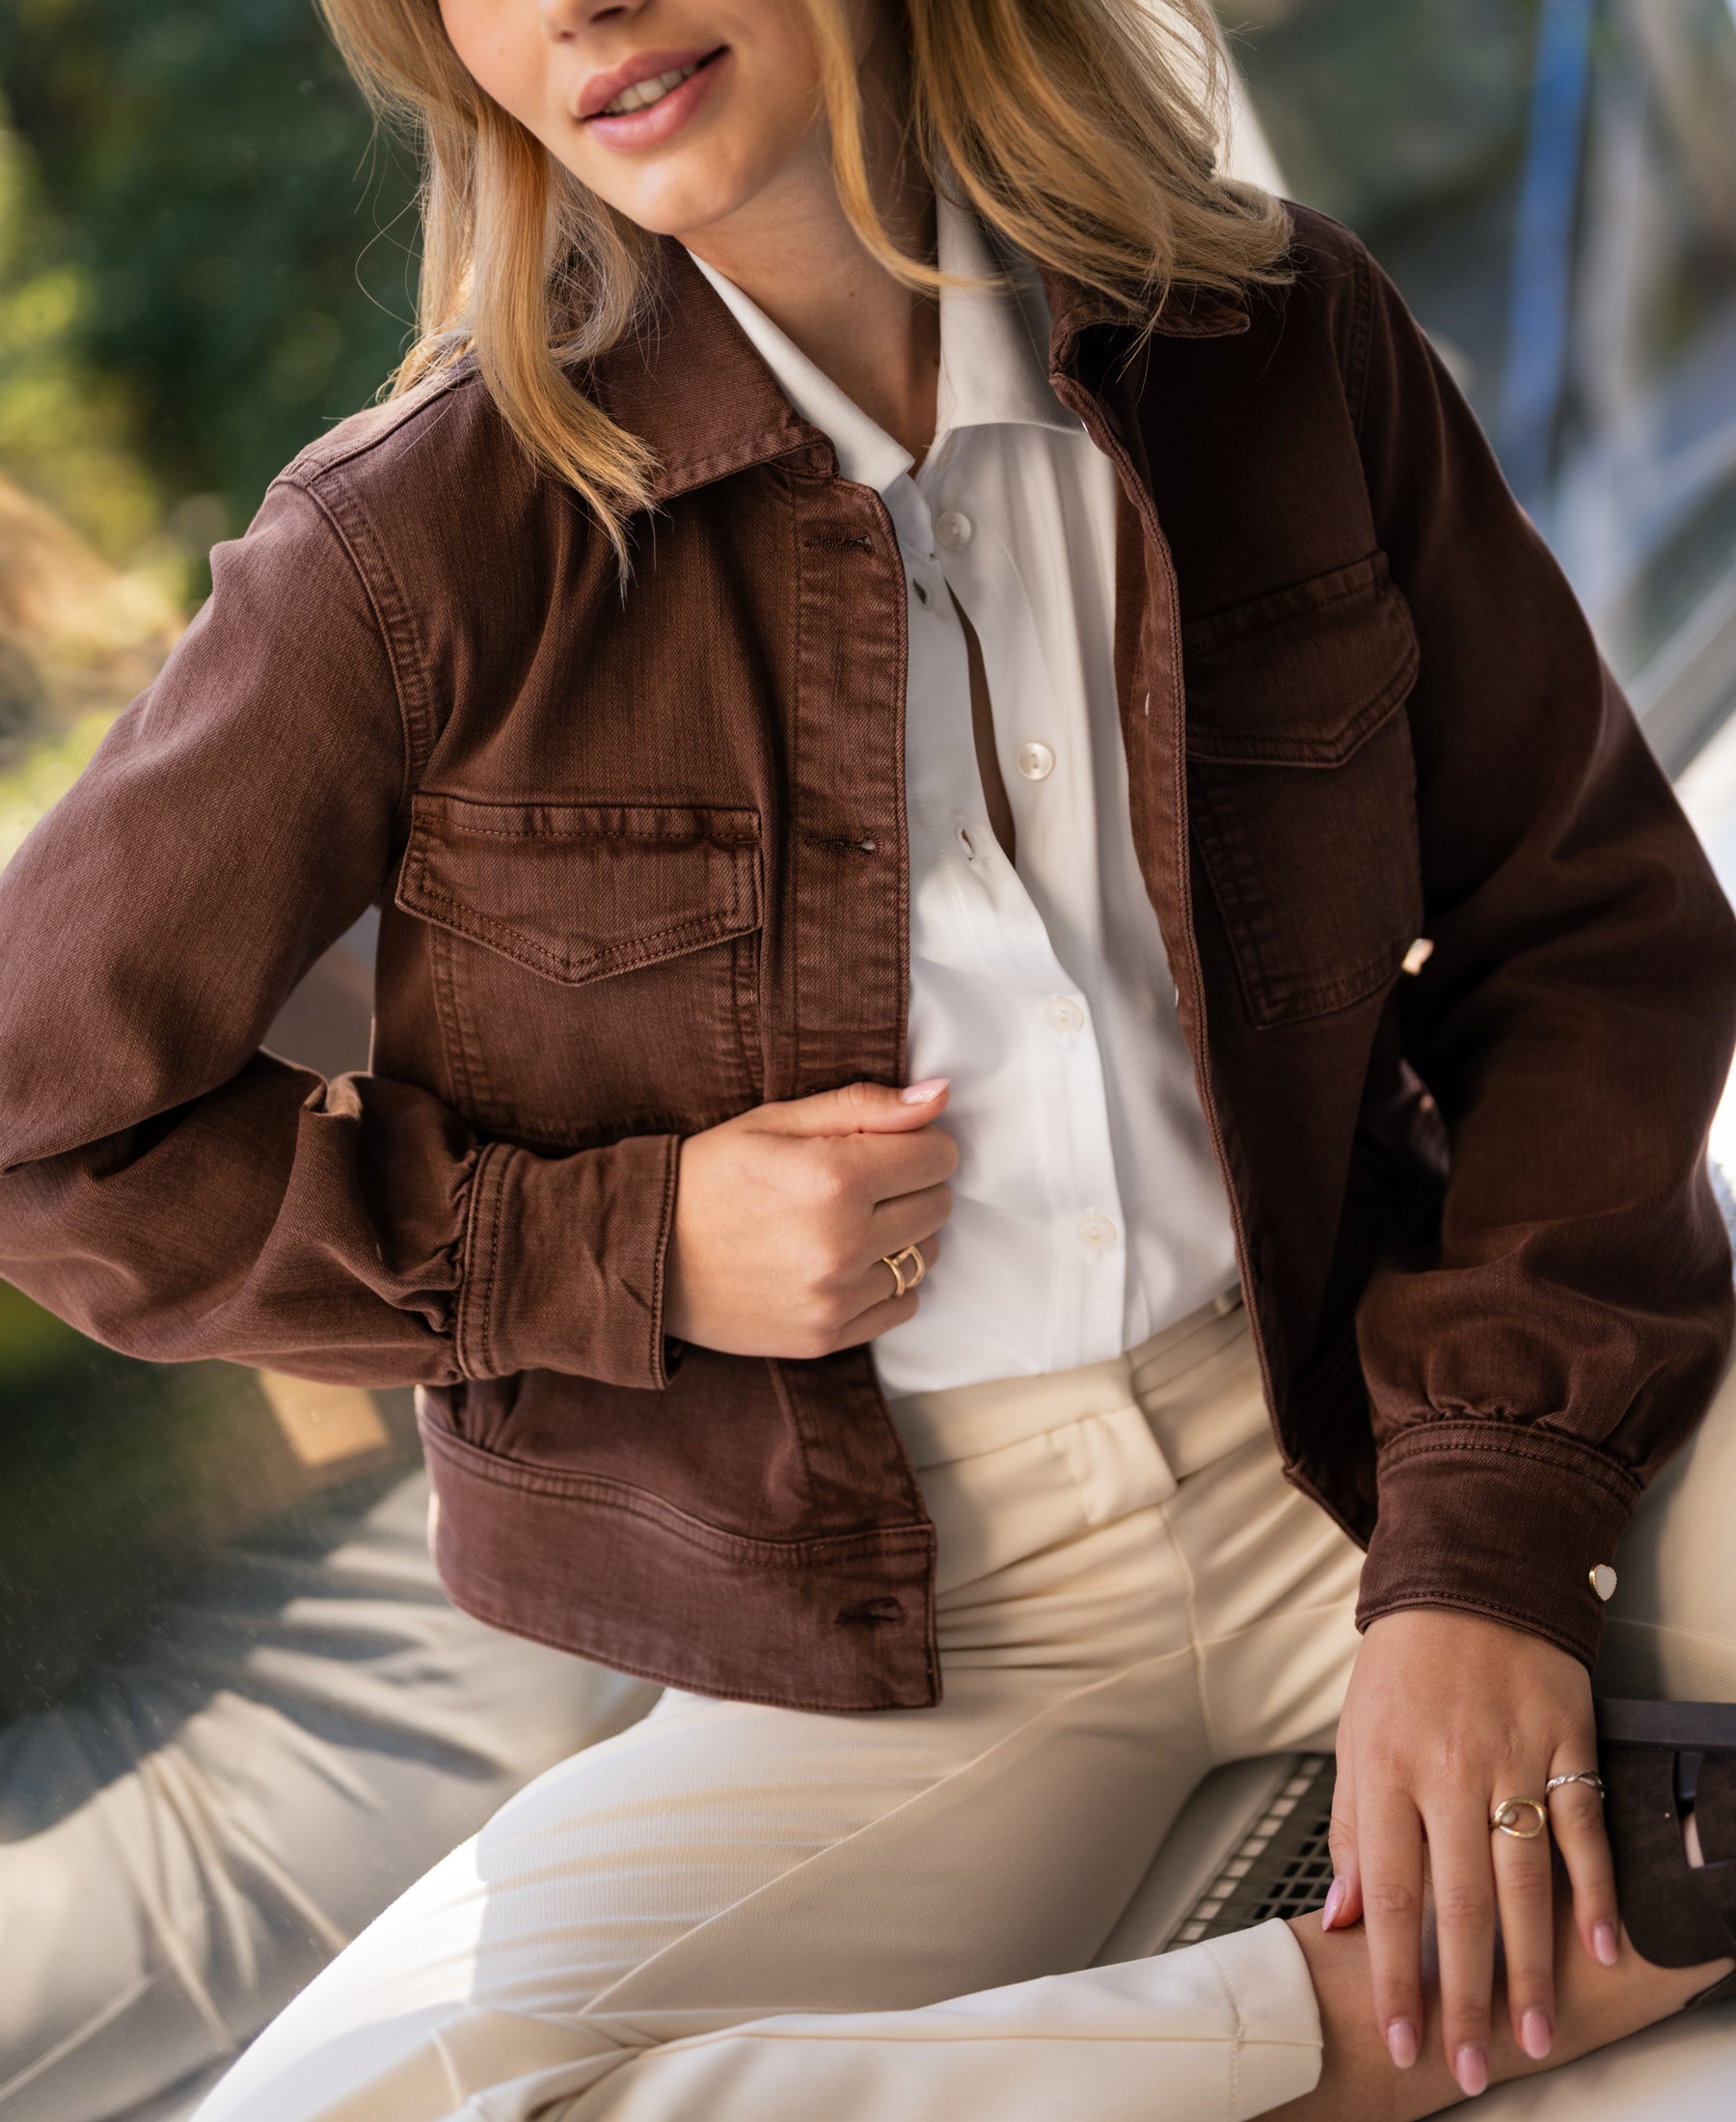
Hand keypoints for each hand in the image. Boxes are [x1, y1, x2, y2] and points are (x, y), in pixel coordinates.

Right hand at [664, 1077, 956, 1358]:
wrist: (642, 1254)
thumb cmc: (708, 1175)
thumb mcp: (775, 1121)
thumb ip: (865, 1106)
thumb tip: (940, 1096)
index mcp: (834, 1178)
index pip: (938, 1156)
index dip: (916, 1142)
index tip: (883, 1145)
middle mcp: (843, 1244)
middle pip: (938, 1206)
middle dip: (911, 1185)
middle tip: (860, 1183)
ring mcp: (836, 1298)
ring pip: (924, 1256)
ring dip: (901, 1235)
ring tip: (847, 1223)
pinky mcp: (826, 1337)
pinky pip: (901, 1305)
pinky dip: (884, 1283)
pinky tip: (841, 1265)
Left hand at [1325, 1607, 1618, 2097]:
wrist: (1470, 1576)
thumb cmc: (1405, 1666)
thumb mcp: (1355, 1736)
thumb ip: (1354, 1829)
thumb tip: (1343, 1918)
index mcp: (1385, 1769)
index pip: (1390, 1892)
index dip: (1394, 1973)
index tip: (1400, 2035)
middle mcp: (1447, 1769)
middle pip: (1458, 1903)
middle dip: (1464, 1994)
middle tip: (1472, 2063)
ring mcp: (1512, 1757)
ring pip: (1524, 1880)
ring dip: (1531, 1967)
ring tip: (1534, 2033)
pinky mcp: (1566, 1742)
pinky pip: (1583, 1827)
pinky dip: (1596, 1892)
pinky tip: (1601, 1948)